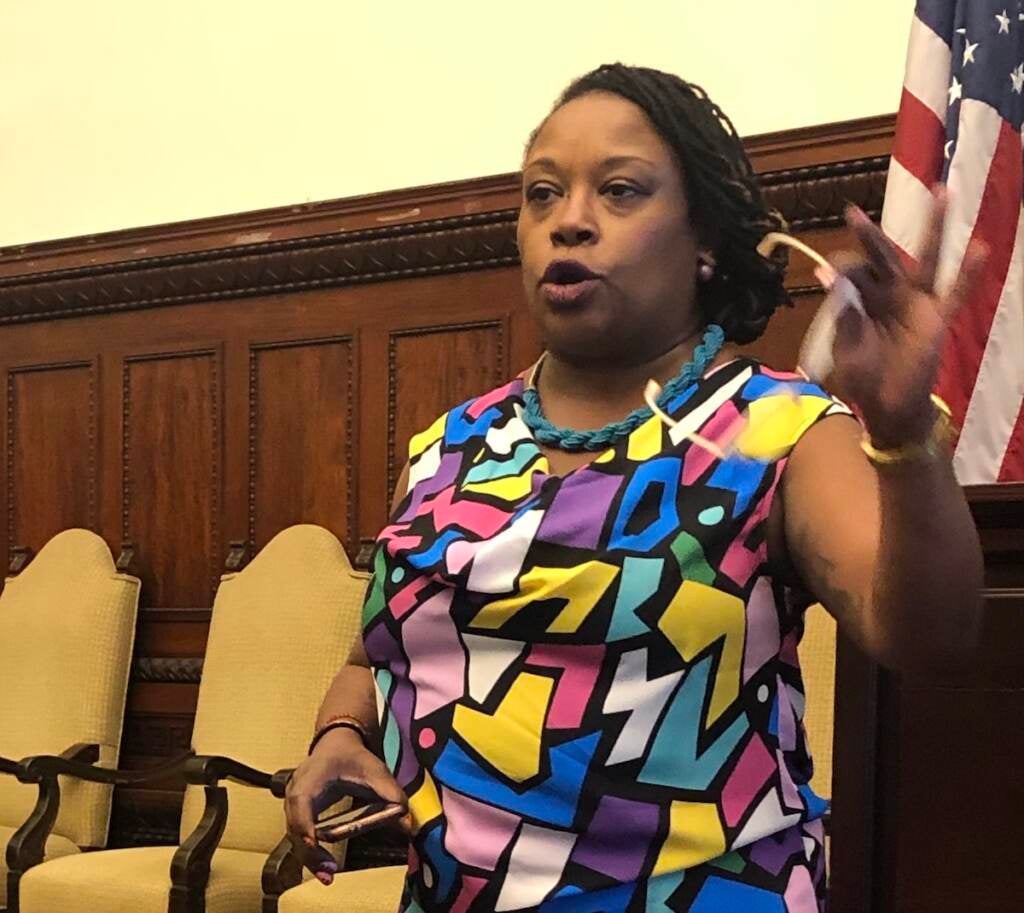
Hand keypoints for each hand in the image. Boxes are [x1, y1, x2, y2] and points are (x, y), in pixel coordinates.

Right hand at [284, 727, 406, 884]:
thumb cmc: (352, 756)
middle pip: (295, 828)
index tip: (315, 845)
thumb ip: (390, 792)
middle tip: (329, 873)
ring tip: (328, 875)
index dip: (305, 826)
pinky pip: (300, 837)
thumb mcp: (374, 770)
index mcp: (310, 779)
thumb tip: (406, 818)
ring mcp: (293, 805)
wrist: (336, 744)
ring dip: (310, 858)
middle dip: (310, 853)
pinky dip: (311, 853)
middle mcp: (295, 793)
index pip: (301, 805)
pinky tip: (325, 866)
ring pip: (295, 837)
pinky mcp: (298, 814)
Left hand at [830, 188, 986, 447]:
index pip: (851, 275)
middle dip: (869, 236)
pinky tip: (981, 247)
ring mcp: (915, 303)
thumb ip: (844, 317)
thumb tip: (829, 278)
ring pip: (926, 259)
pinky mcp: (937, 318)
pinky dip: (969, 272)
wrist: (887, 405)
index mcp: (861, 302)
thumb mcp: (847, 350)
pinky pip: (955, 293)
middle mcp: (889, 295)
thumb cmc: (863, 378)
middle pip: (882, 257)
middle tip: (853, 213)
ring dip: (934, 226)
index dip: (841, 271)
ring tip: (941, 192)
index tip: (830, 270)